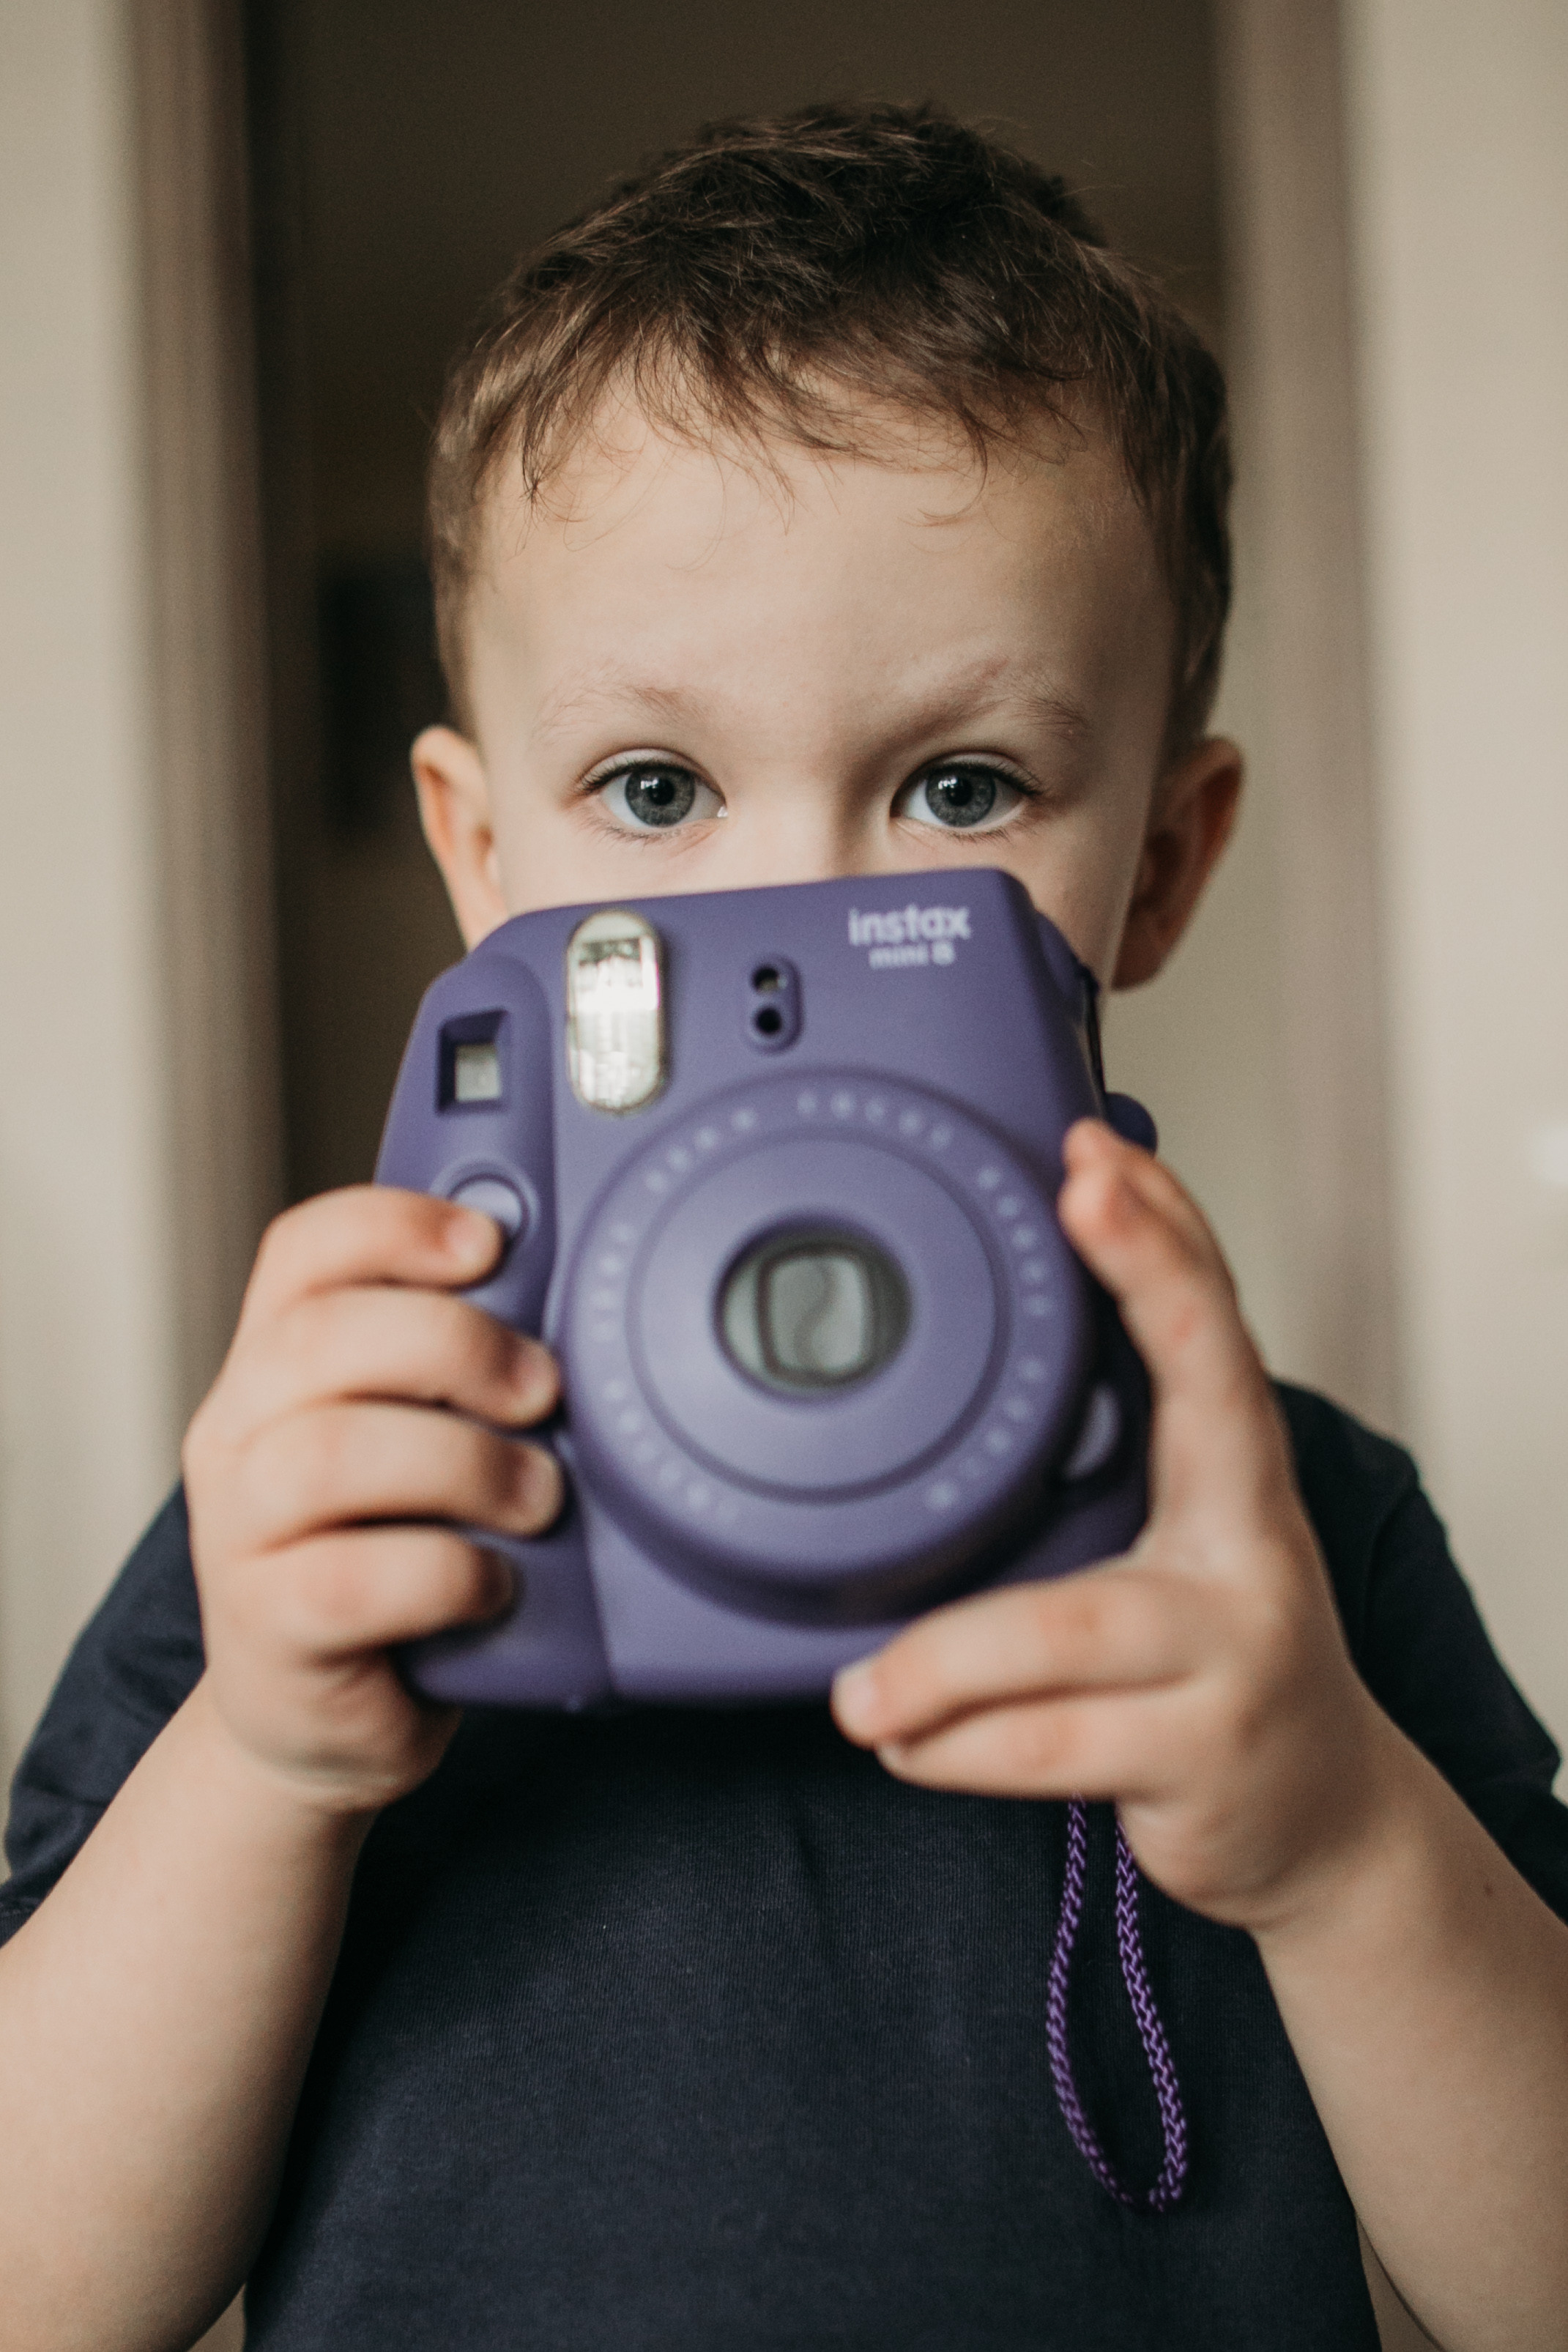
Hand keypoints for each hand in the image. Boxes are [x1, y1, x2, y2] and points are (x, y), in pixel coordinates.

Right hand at [183, 1188, 562, 1815]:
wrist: (322, 1722)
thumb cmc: (394, 1560)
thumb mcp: (421, 1445)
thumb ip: (461, 1378)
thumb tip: (572, 1307)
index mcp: (275, 1366)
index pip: (303, 1251)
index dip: (396, 1225)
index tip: (490, 1242)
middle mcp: (238, 1435)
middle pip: (321, 1337)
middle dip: (457, 1346)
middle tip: (544, 1391)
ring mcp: (240, 1535)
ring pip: (333, 1452)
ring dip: (466, 1463)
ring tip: (536, 1498)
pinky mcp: (269, 1632)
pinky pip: (355, 1580)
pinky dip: (449, 1572)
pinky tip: (493, 1582)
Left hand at [832, 1119, 1395, 1934]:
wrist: (1320, 1815)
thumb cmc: (1216, 1652)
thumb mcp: (1183, 1539)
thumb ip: (1109, 1451)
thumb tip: (988, 1331)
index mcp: (1237, 1484)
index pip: (1211, 1334)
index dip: (1164, 1237)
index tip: (1097, 1154)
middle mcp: (1250, 1554)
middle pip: (1198, 1415)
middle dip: (1137, 1303)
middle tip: (1071, 1203)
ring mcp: (1231, 1662)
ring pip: (1070, 1630)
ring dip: (943, 1656)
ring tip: (861, 1688)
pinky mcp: (1198, 1766)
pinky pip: (1047, 1746)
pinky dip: (954, 1746)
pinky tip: (905, 1743)